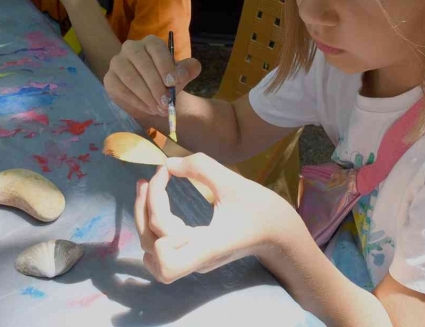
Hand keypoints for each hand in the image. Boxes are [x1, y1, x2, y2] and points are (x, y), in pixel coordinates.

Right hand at [104, 35, 200, 115]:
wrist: (149, 96)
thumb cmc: (165, 81)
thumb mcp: (180, 75)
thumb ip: (188, 70)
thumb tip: (182, 74)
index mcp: (150, 43)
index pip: (156, 48)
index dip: (165, 65)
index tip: (173, 83)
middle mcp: (131, 48)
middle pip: (142, 63)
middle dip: (156, 85)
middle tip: (166, 102)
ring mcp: (118, 62)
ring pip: (131, 77)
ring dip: (147, 96)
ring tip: (159, 108)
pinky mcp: (110, 78)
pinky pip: (121, 90)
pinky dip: (137, 102)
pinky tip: (149, 109)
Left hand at [135, 153, 302, 283]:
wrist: (280, 234)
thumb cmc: (263, 210)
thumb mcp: (234, 181)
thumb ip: (200, 166)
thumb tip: (169, 162)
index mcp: (208, 245)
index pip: (163, 243)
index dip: (154, 210)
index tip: (165, 174)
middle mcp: (197, 259)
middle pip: (152, 246)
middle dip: (144, 209)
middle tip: (149, 178)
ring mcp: (194, 261)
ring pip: (152, 251)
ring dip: (144, 219)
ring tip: (147, 188)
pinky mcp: (194, 255)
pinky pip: (161, 248)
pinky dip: (152, 227)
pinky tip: (157, 203)